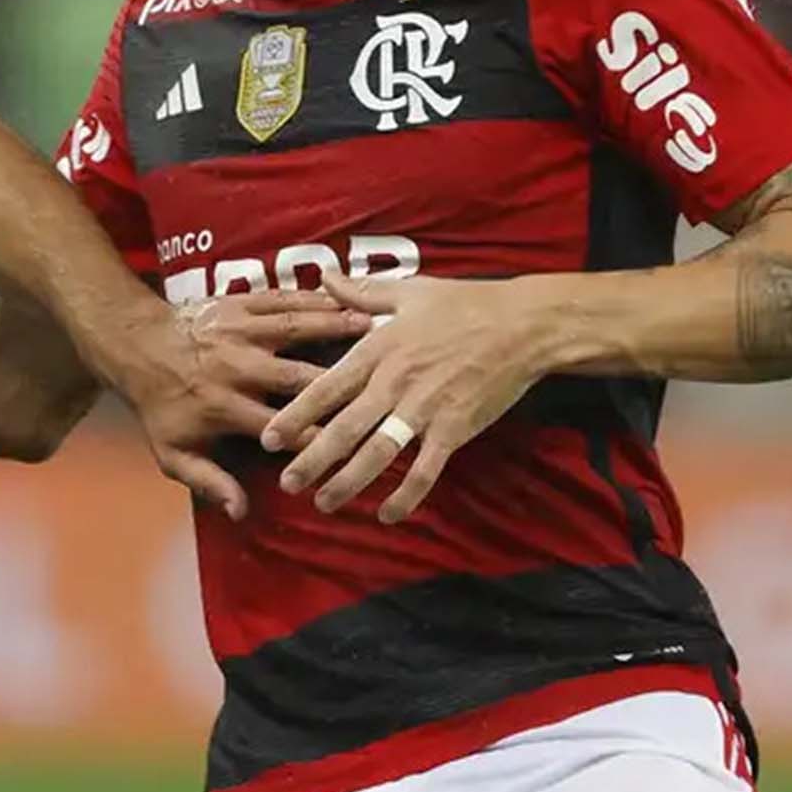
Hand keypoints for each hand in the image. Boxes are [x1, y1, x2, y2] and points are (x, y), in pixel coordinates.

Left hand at [96, 290, 374, 520]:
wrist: (136, 345)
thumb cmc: (161, 404)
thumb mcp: (173, 451)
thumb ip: (206, 481)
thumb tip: (239, 510)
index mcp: (225, 407)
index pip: (279, 427)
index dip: (317, 439)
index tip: (353, 448)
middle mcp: (236, 368)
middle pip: (295, 377)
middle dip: (337, 381)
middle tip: (380, 381)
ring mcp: (239, 332)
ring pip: (294, 329)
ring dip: (334, 328)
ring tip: (373, 327)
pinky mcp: (240, 304)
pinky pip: (282, 300)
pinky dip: (313, 299)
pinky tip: (344, 299)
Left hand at [264, 269, 553, 521]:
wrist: (523, 325)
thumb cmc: (464, 304)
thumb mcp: (408, 291)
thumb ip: (361, 292)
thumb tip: (326, 277)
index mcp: (378, 349)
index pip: (326, 387)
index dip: (294, 415)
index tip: (268, 439)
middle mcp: (394, 382)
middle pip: (344, 428)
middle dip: (311, 459)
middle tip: (286, 484)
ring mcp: (425, 409)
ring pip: (378, 453)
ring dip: (349, 482)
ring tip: (323, 503)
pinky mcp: (455, 429)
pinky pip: (425, 470)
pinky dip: (406, 495)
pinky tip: (388, 515)